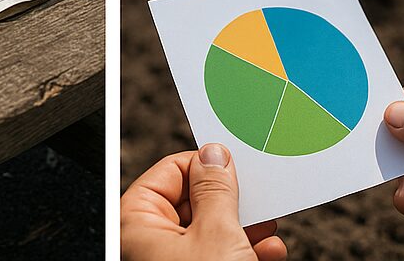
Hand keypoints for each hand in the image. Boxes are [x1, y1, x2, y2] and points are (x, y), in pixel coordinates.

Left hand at [121, 144, 285, 260]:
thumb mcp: (217, 235)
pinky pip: (213, 256)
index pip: (170, 171)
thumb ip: (216, 190)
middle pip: (191, 201)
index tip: (234, 162)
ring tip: (268, 223)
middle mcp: (145, 242)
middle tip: (257, 192)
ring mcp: (166, 260)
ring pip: (207, 232)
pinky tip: (268, 250)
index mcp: (134, 222)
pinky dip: (241, 251)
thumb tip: (214, 154)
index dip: (206, 164)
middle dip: (230, 200)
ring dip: (242, 227)